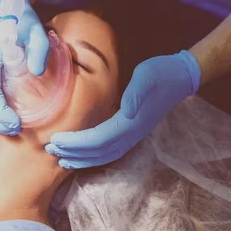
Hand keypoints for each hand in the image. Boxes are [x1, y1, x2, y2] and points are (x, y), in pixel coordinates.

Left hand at [45, 51, 200, 167]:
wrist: (181, 77)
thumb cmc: (162, 73)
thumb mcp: (148, 76)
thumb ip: (137, 93)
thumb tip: (126, 110)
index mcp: (131, 122)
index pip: (98, 139)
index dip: (76, 143)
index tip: (56, 140)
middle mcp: (132, 133)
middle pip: (99, 151)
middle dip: (74, 153)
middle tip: (49, 150)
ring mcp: (134, 134)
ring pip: (105, 154)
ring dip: (82, 157)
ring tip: (61, 157)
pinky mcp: (133, 129)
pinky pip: (110, 148)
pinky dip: (94, 154)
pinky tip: (82, 152)